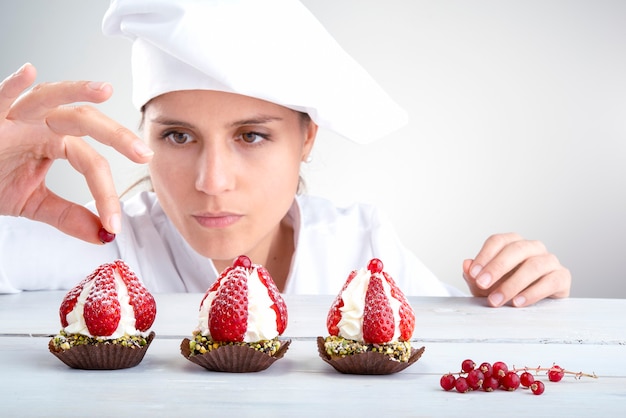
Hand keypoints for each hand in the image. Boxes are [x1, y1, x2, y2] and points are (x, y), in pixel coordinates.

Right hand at [0, 63, 152, 243]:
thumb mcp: (35, 203)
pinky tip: (30, 73)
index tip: (114, 225)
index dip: (106, 193)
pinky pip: (1, 95)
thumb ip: (68, 216)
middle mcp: (43, 124)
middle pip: (85, 122)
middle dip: (116, 136)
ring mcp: (17, 115)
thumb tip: (102, 235)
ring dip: (77, 91)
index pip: (91, 162)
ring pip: (51, 98)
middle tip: (142, 153)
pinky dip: (13, 84)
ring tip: (105, 90)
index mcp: (58, 142)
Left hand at [462, 232, 570, 306]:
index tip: (473, 273)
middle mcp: (532, 247)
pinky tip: (518, 302)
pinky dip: (532, 293)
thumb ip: (474, 276)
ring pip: (534, 265)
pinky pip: (550, 281)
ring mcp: (549, 260)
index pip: (497, 241)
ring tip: (497, 299)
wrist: (530, 305)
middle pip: (516, 249)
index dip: (484, 256)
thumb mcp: (485, 286)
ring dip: (512, 284)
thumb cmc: (506, 289)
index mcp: (512, 243)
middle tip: (482, 284)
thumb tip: (466, 264)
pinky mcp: (562, 277)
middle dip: (496, 267)